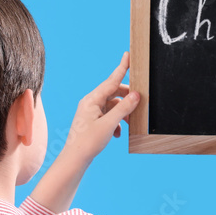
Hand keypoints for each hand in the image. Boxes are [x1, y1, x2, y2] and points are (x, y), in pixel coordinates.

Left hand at [60, 51, 140, 167]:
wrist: (75, 159)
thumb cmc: (88, 142)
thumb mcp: (109, 124)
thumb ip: (124, 108)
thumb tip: (136, 95)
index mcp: (92, 99)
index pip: (111, 80)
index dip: (121, 68)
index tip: (128, 55)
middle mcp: (91, 103)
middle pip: (114, 93)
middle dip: (127, 98)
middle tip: (140, 102)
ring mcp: (91, 112)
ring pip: (113, 105)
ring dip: (123, 113)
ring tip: (130, 123)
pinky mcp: (93, 121)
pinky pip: (109, 115)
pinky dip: (117, 122)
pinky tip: (119, 133)